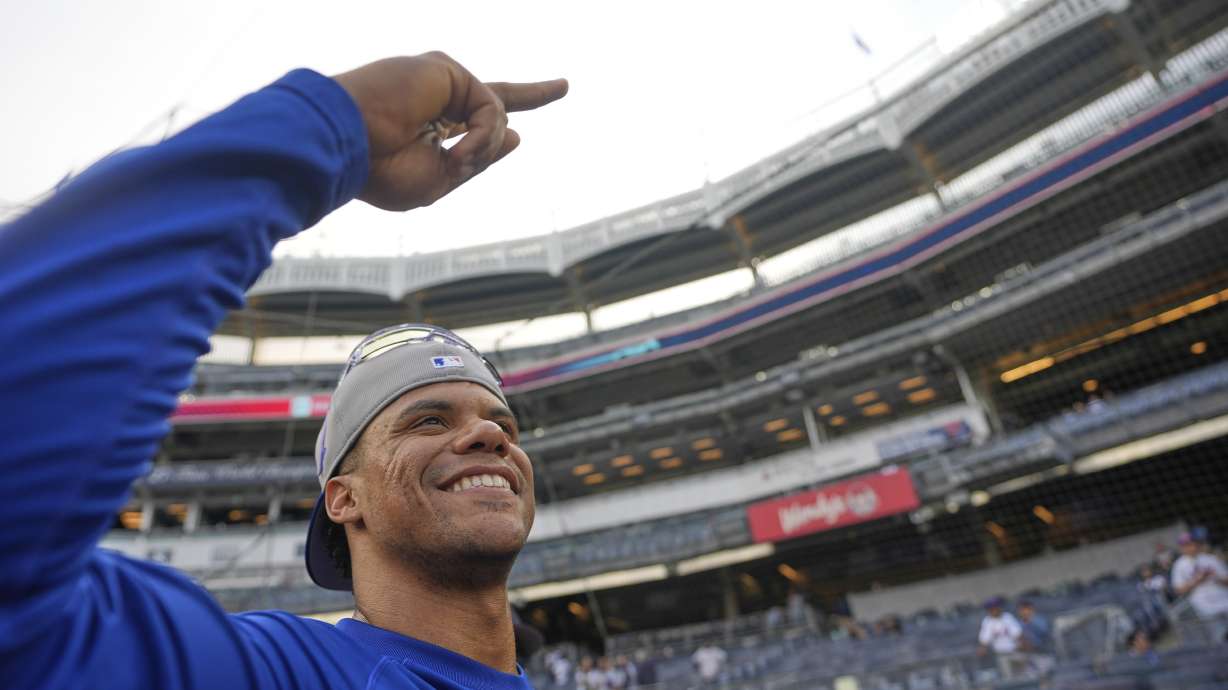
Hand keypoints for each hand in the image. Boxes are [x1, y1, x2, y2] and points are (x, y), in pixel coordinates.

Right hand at [333, 52, 567, 210]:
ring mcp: (442, 82)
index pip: (473, 123)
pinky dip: (484, 136)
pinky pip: (492, 109)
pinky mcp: (447, 68)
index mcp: (432, 129)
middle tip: (565, 86)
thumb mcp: (437, 180)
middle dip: (533, 94)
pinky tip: (460, 150)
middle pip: (494, 98)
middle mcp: (438, 100)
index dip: (498, 130)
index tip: (520, 135)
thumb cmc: (379, 172)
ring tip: (454, 162)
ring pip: (496, 116)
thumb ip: (477, 159)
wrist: (346, 146)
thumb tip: (517, 137)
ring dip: (483, 149)